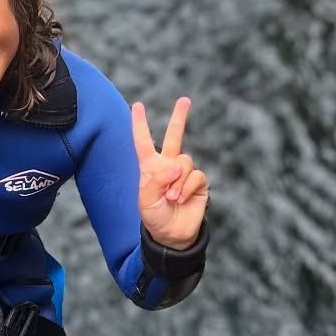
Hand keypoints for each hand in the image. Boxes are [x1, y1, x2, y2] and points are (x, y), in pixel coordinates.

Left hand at [132, 98, 208, 249]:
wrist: (172, 235)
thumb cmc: (154, 217)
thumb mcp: (145, 199)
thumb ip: (157, 180)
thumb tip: (176, 165)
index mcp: (150, 166)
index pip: (143, 141)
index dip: (140, 124)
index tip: (137, 105)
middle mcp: (168, 165)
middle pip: (175, 136)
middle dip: (180, 117)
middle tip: (185, 100)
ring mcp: (184, 173)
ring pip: (184, 162)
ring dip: (177, 181)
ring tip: (171, 198)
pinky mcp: (198, 182)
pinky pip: (195, 176)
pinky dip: (187, 187)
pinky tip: (181, 199)